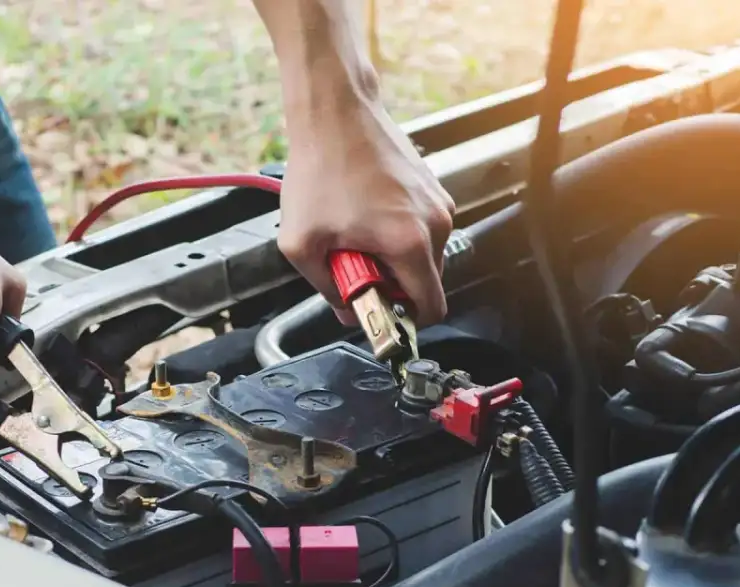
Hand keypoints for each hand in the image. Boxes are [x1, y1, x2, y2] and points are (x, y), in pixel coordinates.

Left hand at [277, 102, 454, 325]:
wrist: (335, 112)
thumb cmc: (320, 168)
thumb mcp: (302, 243)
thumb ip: (326, 288)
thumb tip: (345, 310)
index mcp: (410, 243)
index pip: (431, 309)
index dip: (403, 321)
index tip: (377, 311)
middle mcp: (435, 223)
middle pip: (426, 283)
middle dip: (391, 285)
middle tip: (353, 264)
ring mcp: (438, 202)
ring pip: (422, 255)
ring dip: (392, 257)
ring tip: (355, 234)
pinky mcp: (432, 187)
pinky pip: (420, 228)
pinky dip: (396, 232)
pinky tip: (364, 214)